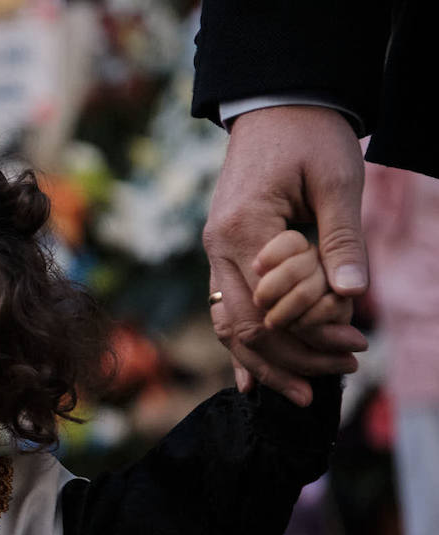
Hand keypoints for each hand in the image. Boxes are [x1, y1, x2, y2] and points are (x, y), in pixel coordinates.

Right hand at [202, 106, 368, 405]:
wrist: (275, 104)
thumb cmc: (309, 135)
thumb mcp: (337, 180)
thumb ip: (341, 239)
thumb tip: (351, 296)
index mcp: (243, 229)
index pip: (272, 305)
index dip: (312, 333)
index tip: (358, 342)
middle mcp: (218, 248)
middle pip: (245, 327)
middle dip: (293, 358)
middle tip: (345, 370)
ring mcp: (216, 253)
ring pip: (231, 327)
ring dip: (268, 361)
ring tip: (307, 390)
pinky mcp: (224, 254)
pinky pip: (227, 311)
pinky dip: (242, 347)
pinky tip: (254, 381)